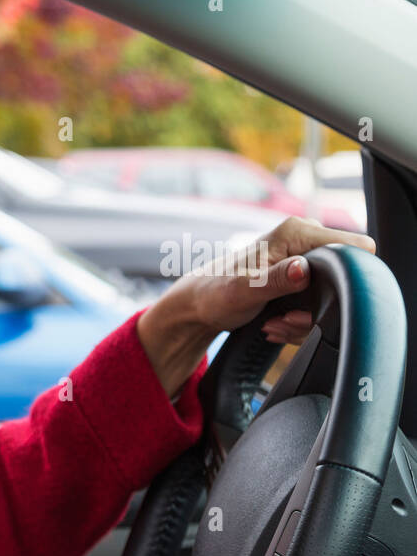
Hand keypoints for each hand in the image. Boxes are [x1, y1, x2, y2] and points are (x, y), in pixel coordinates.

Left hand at [136, 216, 375, 398]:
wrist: (200, 303)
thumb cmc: (216, 292)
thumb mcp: (245, 290)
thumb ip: (276, 280)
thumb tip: (303, 269)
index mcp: (297, 231)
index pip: (355, 247)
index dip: (345, 278)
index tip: (308, 302)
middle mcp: (306, 238)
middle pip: (346, 275)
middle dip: (319, 307)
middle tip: (284, 320)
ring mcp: (305, 257)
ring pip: (332, 294)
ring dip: (305, 319)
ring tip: (274, 324)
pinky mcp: (302, 275)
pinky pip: (318, 301)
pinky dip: (299, 319)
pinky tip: (276, 323)